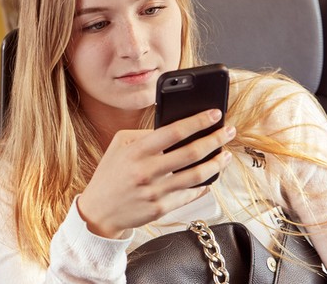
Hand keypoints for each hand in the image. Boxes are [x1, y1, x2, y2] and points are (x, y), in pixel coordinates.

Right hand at [77, 109, 235, 238]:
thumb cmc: (110, 174)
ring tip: (226, 155)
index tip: (214, 115)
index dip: (197, 122)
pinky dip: (204, 185)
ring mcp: (155, 192)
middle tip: (228, 132)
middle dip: (215, 140)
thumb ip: (145, 135)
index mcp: (136, 151)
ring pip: (196, 176)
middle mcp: (146, 171)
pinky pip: (189, 194)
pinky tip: (211, 176)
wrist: (98, 212)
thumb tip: (176, 130)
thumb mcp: (119, 145)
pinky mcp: (161, 209)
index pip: (173, 132)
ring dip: (216, 164)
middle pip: (190, 153)